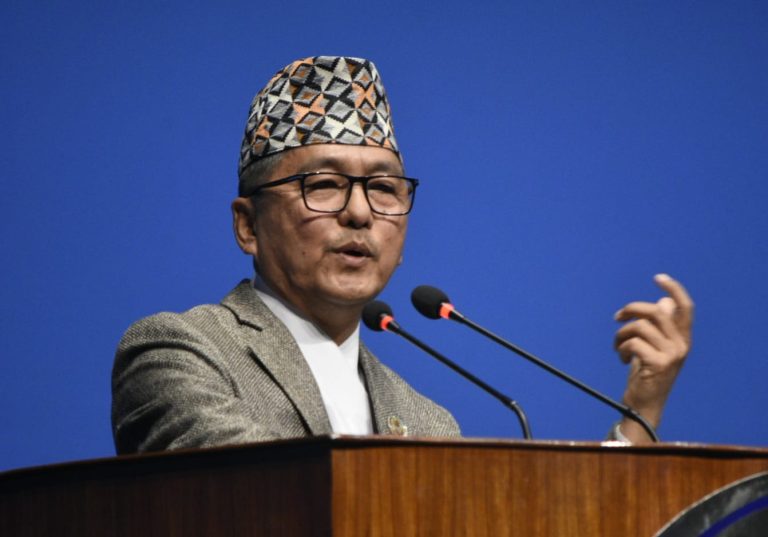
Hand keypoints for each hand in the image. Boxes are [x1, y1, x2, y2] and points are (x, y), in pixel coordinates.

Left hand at [613, 274, 693, 442]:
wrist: (643, 405)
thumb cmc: (646, 373)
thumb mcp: (653, 347)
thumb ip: (660, 326)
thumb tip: (663, 302)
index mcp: (683, 338)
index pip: (685, 307)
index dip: (674, 289)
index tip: (658, 278)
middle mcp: (682, 345)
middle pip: (656, 311)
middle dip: (632, 309)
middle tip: (617, 317)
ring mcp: (672, 355)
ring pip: (640, 326)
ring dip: (621, 333)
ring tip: (617, 345)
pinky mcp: (658, 364)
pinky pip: (633, 343)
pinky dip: (620, 347)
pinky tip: (620, 358)